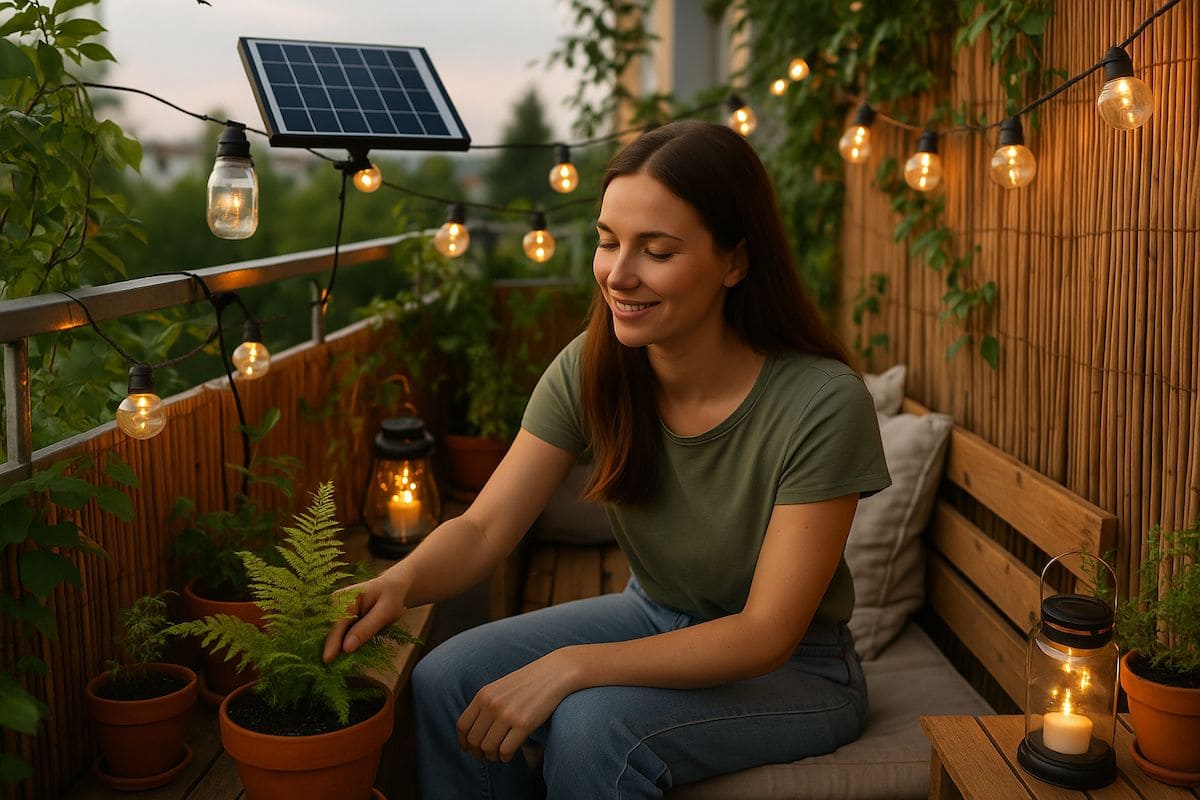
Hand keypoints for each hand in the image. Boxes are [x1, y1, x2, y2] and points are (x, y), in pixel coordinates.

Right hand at [322, 571, 407, 663]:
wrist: (392, 589)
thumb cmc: (391, 597)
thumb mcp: (386, 612)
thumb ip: (366, 628)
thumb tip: (346, 648)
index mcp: (345, 597)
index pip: (336, 624)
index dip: (331, 643)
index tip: (327, 660)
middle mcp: (335, 604)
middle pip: (329, 631)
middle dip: (329, 648)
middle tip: (328, 668)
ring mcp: (334, 612)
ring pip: (331, 635)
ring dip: (332, 649)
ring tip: (331, 666)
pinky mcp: (338, 620)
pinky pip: (337, 636)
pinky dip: (338, 646)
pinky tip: (339, 658)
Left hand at [457, 650, 579, 762]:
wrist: (554, 673)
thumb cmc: (528, 682)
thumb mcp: (500, 688)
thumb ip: (486, 705)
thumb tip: (474, 732)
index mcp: (483, 695)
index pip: (462, 725)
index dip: (463, 742)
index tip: (469, 749)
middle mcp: (492, 705)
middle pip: (474, 740)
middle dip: (478, 753)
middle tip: (486, 756)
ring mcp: (507, 714)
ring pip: (488, 748)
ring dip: (492, 756)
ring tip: (499, 755)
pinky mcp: (524, 724)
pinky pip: (505, 750)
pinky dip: (505, 757)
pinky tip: (509, 755)